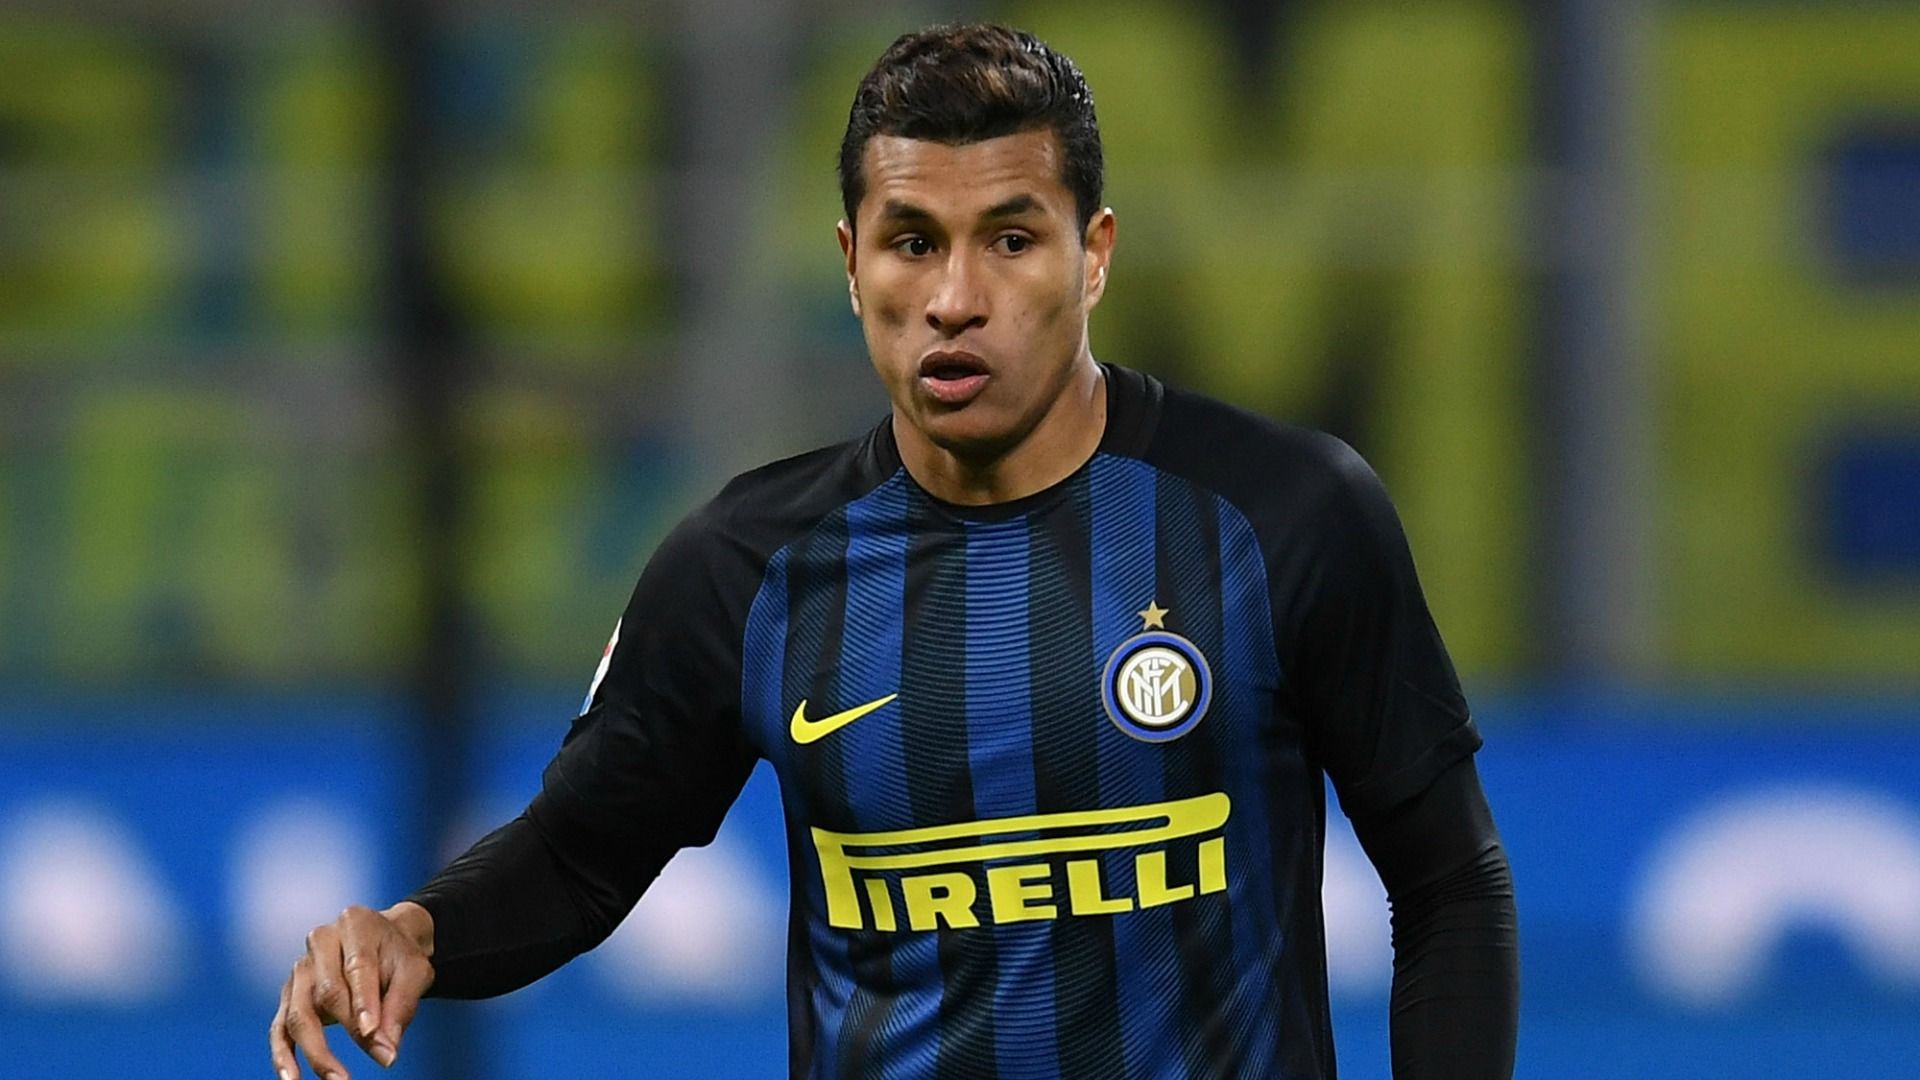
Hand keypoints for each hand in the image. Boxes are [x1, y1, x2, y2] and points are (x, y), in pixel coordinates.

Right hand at [268, 902, 435, 1079]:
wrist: (385, 943)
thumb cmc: (399, 956)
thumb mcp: (415, 971)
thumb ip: (402, 1005)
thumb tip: (386, 1050)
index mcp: (354, 924)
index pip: (357, 966)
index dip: (364, 1002)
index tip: (372, 1033)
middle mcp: (320, 942)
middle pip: (328, 992)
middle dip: (352, 1029)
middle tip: (380, 1057)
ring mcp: (300, 969)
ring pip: (300, 1013)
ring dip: (317, 1051)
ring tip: (338, 1079)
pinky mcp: (289, 995)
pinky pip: (279, 1027)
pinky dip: (283, 1055)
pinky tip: (291, 1079)